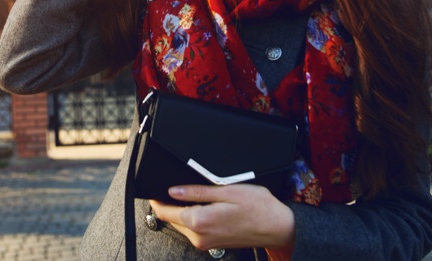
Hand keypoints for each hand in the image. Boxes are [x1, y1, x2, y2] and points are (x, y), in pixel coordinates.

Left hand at [149, 184, 295, 251]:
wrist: (278, 227)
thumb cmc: (257, 206)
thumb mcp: (225, 190)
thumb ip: (196, 192)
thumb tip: (172, 190)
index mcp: (199, 221)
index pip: (164, 212)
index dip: (155, 199)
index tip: (153, 188)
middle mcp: (199, 236)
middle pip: (171, 219)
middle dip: (168, 203)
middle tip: (174, 186)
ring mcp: (205, 243)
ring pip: (181, 225)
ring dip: (180, 211)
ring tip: (193, 195)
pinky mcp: (212, 244)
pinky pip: (193, 230)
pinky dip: (192, 218)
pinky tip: (204, 207)